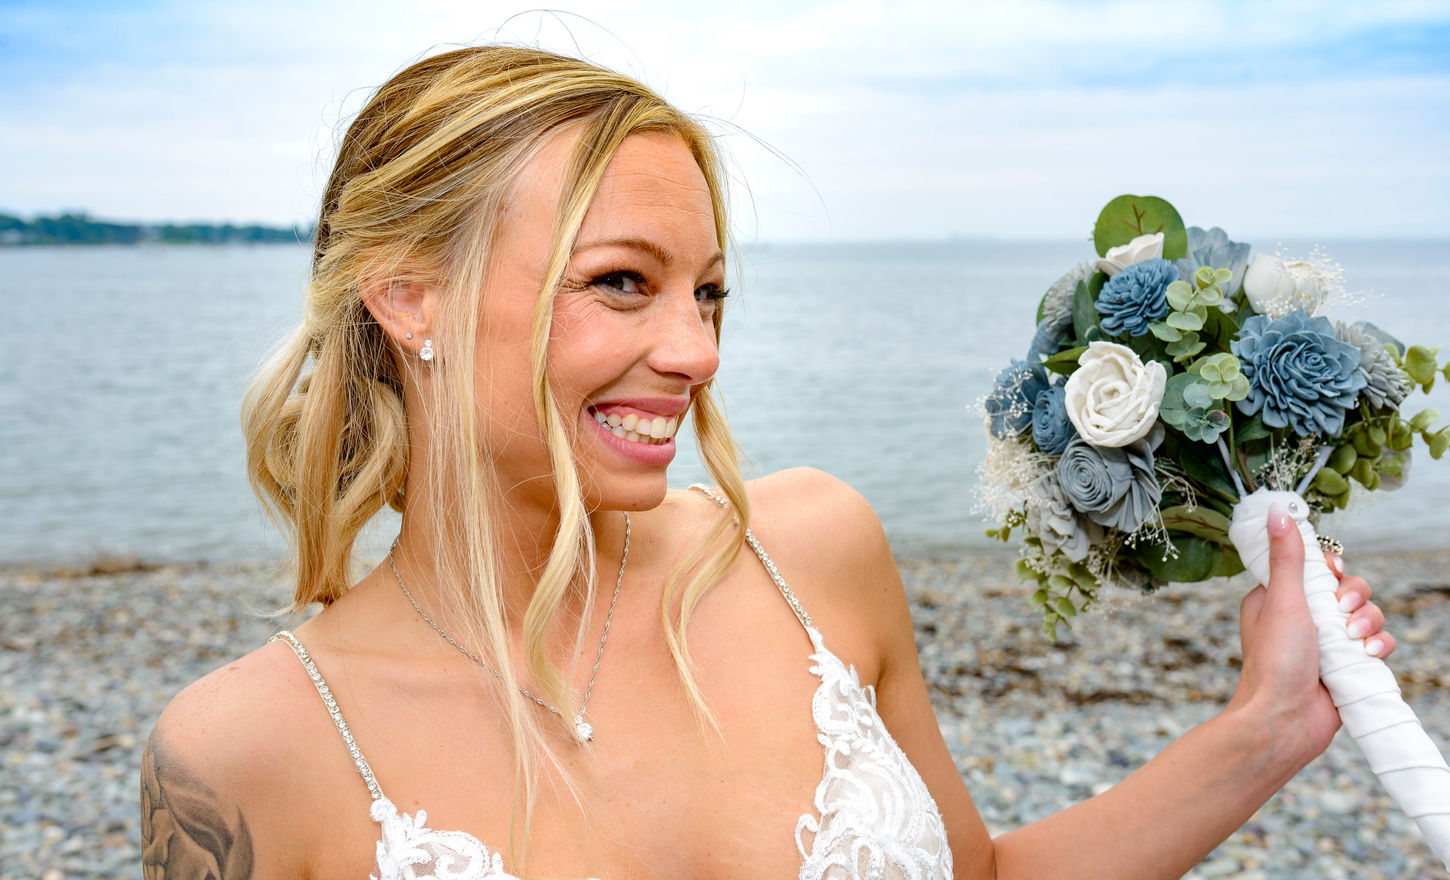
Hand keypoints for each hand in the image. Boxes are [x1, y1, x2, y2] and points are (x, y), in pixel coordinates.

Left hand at [1231, 506, 1394, 765]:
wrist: (1284, 721)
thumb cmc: (1274, 662)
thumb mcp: (1281, 600)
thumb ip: (1287, 557)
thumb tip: (1276, 511)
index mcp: (1276, 597)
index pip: (1312, 566)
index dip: (1329, 568)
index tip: (1332, 573)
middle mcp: (1301, 617)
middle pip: (1345, 587)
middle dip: (1354, 596)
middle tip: (1343, 610)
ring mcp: (1325, 642)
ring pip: (1365, 614)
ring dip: (1367, 622)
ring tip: (1353, 640)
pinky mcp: (1346, 664)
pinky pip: (1375, 642)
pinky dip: (1377, 646)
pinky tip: (1368, 655)